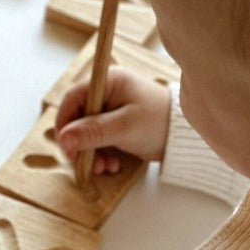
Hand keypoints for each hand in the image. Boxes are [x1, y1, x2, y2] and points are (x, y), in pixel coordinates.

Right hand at [55, 66, 171, 174]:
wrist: (185, 137)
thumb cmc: (160, 123)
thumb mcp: (124, 128)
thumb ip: (92, 132)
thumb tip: (64, 138)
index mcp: (108, 82)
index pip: (72, 99)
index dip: (65, 124)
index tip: (67, 148)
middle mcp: (106, 92)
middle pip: (76, 118)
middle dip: (80, 143)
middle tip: (86, 163)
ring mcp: (110, 108)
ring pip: (85, 132)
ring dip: (90, 153)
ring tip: (103, 167)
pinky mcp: (114, 123)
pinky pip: (96, 139)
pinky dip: (100, 153)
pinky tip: (111, 164)